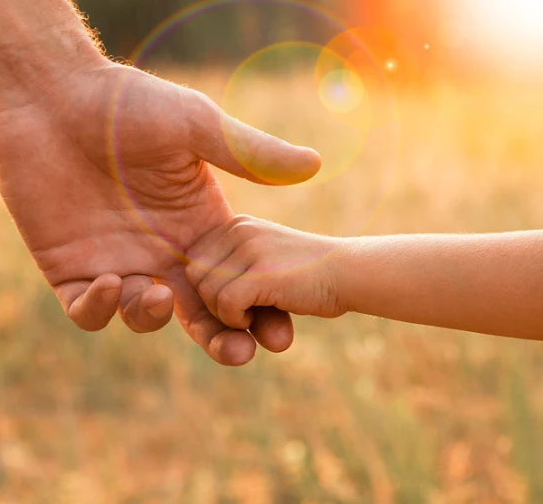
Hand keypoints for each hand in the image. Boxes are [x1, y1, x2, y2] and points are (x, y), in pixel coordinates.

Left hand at [0, 60, 321, 365]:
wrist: (52, 96)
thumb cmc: (126, 104)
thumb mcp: (195, 125)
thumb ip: (248, 152)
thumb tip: (315, 163)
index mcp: (197, 224)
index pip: (238, 281)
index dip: (261, 310)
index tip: (281, 333)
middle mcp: (161, 250)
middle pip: (199, 313)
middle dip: (221, 340)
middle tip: (239, 354)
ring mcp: (116, 261)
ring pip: (144, 317)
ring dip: (155, 319)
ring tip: (161, 297)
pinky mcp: (69, 267)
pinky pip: (88, 309)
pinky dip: (101, 309)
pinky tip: (111, 281)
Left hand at [186, 216, 347, 328]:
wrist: (352, 272)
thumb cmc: (309, 274)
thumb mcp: (266, 256)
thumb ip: (233, 265)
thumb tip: (194, 283)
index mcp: (236, 226)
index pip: (196, 263)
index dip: (211, 289)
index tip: (239, 298)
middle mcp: (238, 230)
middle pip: (195, 277)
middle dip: (213, 302)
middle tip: (244, 309)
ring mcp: (249, 249)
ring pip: (206, 292)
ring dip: (225, 314)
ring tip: (254, 311)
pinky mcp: (260, 272)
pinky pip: (225, 304)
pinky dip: (236, 320)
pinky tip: (257, 317)